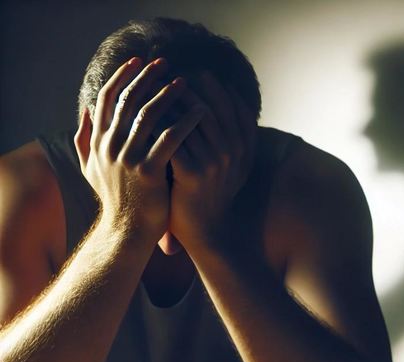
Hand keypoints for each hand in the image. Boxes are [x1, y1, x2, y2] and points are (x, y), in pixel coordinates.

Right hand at [73, 57, 204, 241]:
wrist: (126, 232)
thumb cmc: (116, 201)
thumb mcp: (91, 170)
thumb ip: (85, 140)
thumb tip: (85, 112)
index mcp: (98, 142)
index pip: (107, 99)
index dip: (122, 76)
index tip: (138, 61)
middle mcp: (110, 146)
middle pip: (128, 100)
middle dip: (147, 77)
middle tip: (165, 63)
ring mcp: (128, 158)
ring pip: (149, 115)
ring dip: (168, 94)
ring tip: (185, 82)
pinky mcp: (149, 172)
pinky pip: (170, 138)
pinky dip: (186, 122)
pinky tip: (200, 112)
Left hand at [166, 72, 256, 251]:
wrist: (206, 233)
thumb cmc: (214, 197)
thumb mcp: (234, 170)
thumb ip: (235, 141)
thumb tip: (228, 109)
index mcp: (244, 151)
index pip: (238, 109)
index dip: (222, 90)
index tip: (204, 75)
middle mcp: (232, 154)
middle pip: (214, 108)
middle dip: (194, 88)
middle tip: (173, 74)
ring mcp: (214, 164)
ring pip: (192, 120)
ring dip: (172, 102)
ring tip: (155, 89)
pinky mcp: (192, 174)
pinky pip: (173, 139)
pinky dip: (160, 125)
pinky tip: (145, 117)